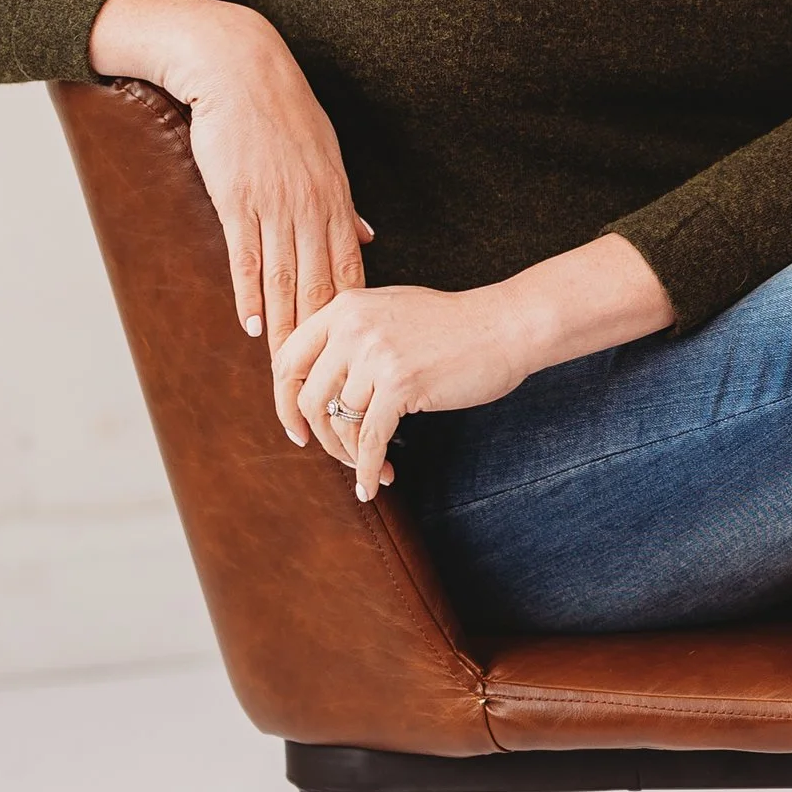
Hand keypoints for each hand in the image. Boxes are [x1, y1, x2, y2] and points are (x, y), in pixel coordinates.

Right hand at [89, 0, 370, 353]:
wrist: (240, 67)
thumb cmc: (283, 112)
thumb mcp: (326, 156)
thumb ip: (345, 205)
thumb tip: (367, 238)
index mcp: (336, 202)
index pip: (351, 275)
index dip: (353, 323)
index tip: (356, 362)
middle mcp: (312, 209)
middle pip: (320, 290)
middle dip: (321, 345)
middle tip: (321, 384)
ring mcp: (275, 206)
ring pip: (286, 282)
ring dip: (286, 333)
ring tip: (285, 375)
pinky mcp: (237, 198)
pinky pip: (247, 255)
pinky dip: (251, 293)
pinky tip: (253, 326)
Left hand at [274, 282, 542, 498]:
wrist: (506, 325)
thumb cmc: (454, 325)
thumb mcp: (390, 312)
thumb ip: (352, 335)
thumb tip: (318, 382)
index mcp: (344, 308)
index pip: (288, 358)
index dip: (285, 400)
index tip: (299, 426)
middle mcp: (352, 327)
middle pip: (307, 398)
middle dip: (318, 436)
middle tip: (335, 454)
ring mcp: (375, 355)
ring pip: (339, 424)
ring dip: (351, 456)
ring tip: (369, 468)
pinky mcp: (401, 384)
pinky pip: (370, 440)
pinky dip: (368, 468)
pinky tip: (375, 483)